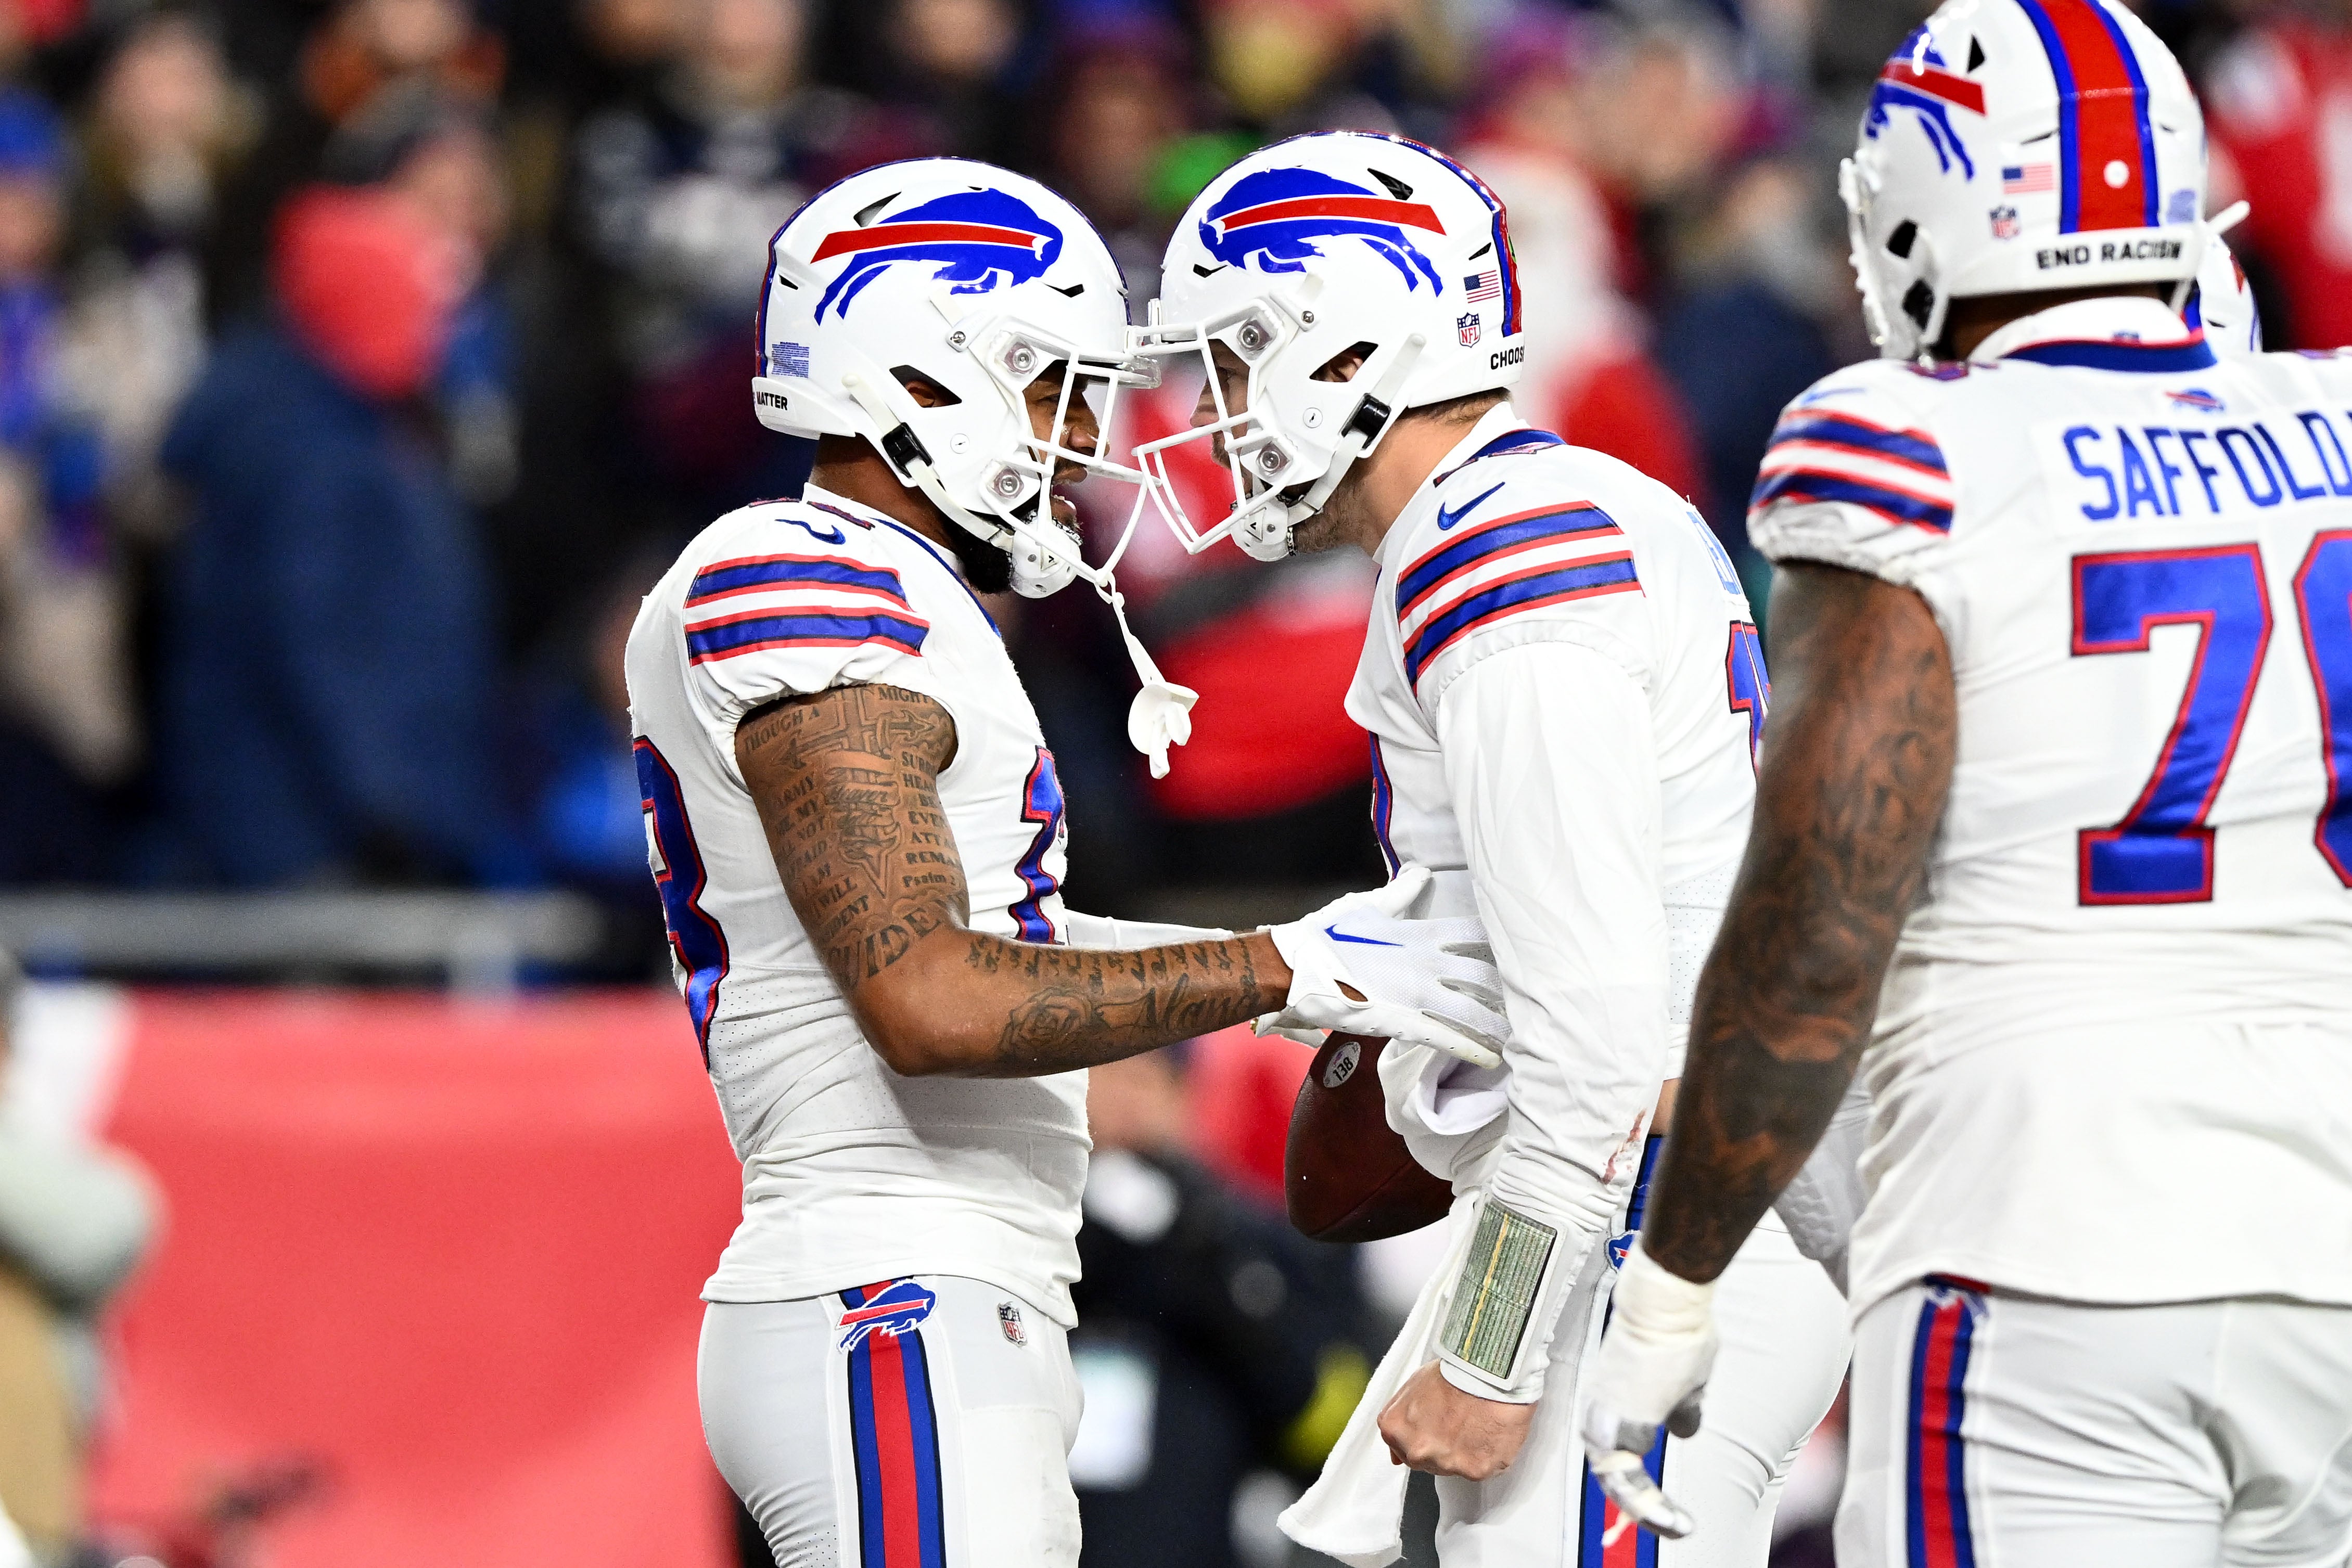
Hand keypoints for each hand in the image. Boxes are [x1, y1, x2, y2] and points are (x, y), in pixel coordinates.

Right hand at [1266, 864, 1506, 1067]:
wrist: (1297, 969)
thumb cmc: (1328, 935)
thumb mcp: (1369, 907)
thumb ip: (1401, 893)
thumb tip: (1421, 872)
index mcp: (1419, 934)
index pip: (1474, 936)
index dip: (1500, 943)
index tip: (1522, 950)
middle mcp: (1426, 964)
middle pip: (1484, 976)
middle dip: (1510, 989)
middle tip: (1533, 998)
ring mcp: (1416, 995)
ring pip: (1472, 1010)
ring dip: (1498, 1024)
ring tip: (1524, 1034)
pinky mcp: (1403, 1022)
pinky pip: (1446, 1039)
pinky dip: (1471, 1049)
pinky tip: (1492, 1058)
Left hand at [1377, 1361, 1533, 1479]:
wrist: (1489, 1372)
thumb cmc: (1455, 1372)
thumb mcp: (1414, 1386)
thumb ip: (1400, 1420)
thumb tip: (1395, 1455)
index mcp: (1396, 1430)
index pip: (1401, 1448)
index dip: (1422, 1434)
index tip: (1435, 1425)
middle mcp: (1417, 1451)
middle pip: (1426, 1461)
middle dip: (1440, 1446)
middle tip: (1457, 1422)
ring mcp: (1446, 1464)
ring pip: (1452, 1468)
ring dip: (1463, 1452)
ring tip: (1474, 1423)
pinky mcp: (1474, 1470)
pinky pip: (1479, 1470)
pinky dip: (1484, 1456)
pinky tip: (1487, 1433)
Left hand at [1578, 1242, 1717, 1539]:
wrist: (1666, 1305)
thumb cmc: (1676, 1332)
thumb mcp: (1686, 1381)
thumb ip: (1681, 1408)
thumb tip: (1684, 1431)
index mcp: (1609, 1401)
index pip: (1613, 1451)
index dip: (1634, 1481)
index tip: (1662, 1505)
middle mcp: (1597, 1412)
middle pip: (1609, 1472)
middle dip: (1637, 1504)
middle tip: (1668, 1524)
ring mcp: (1602, 1419)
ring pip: (1613, 1480)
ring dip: (1643, 1510)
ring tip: (1673, 1526)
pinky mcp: (1617, 1425)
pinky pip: (1625, 1479)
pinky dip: (1647, 1505)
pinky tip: (1673, 1519)